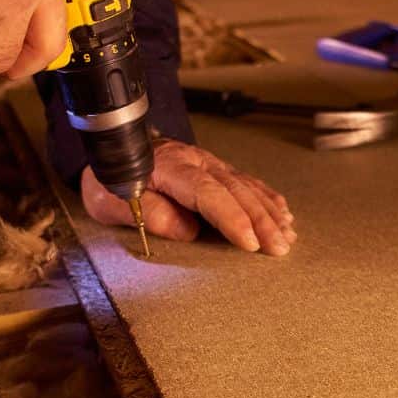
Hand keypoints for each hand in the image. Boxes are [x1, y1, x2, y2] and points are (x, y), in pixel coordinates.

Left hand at [81, 139, 296, 255]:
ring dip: (269, 212)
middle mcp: (195, 161)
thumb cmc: (111, 181)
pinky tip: (283, 213)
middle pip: (235, 190)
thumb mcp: (110, 202)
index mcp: (169, 168)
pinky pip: (247, 181)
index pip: (207, 193)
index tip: (249, 242)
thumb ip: (147, 213)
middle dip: (261, 220)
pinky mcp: (216, 168)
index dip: (231, 217)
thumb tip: (187, 231)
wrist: (113, 149)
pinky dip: (267, 198)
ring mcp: (209, 163)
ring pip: (246, 186)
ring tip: (287, 236)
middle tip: (278, 247)